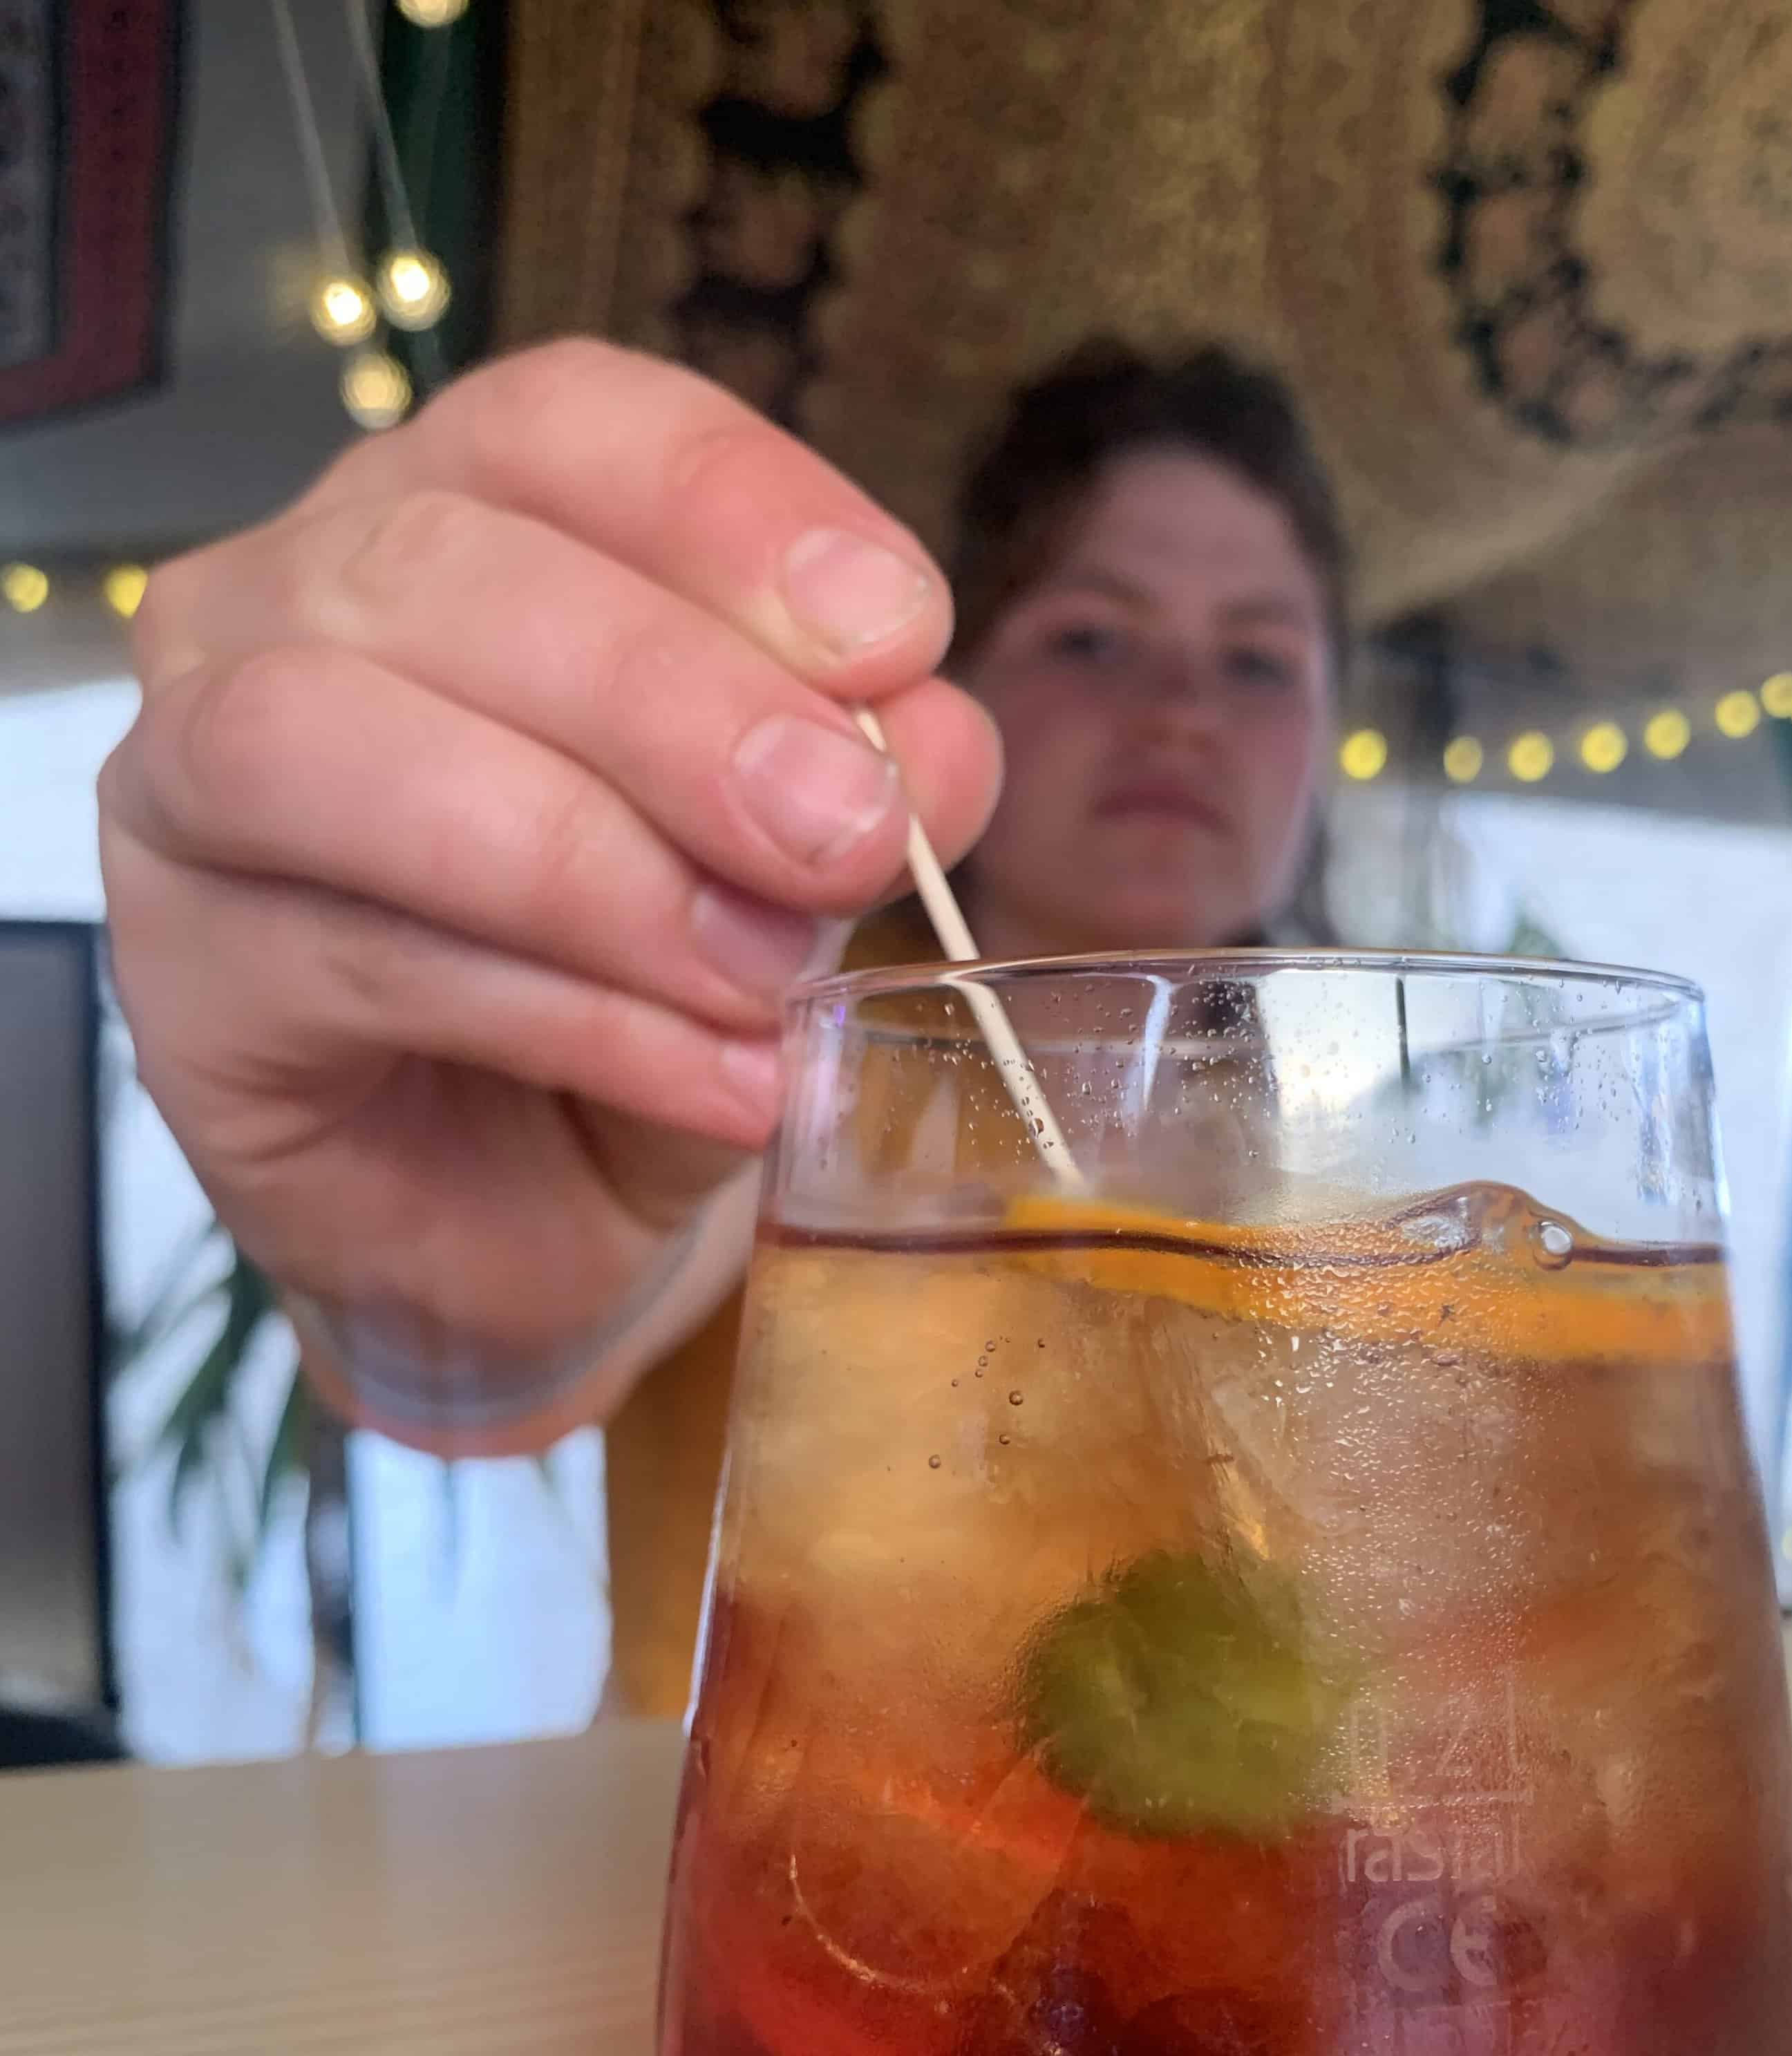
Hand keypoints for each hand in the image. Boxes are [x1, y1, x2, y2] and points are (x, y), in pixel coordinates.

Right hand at [99, 340, 1000, 1441]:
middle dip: (678, 703)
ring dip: (590, 863)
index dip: (732, 509)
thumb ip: (856, 791)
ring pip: (337, 742)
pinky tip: (720, 1082)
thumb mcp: (789, 883)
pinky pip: (359, 958)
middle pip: (446, 566)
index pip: (562, 424)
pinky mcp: (182, 972)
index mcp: (452, 519)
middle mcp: (284, 607)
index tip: (899, 631)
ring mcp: (190, 780)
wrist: (534, 1222)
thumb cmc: (648, 1001)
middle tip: (849, 835)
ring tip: (768, 980)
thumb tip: (936, 742)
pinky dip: (574, 1021)